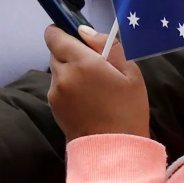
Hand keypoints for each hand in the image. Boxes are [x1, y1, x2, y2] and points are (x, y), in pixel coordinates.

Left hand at [46, 25, 149, 140]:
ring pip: (57, 69)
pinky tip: (88, 100)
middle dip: (71, 52)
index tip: (76, 36)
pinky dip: (68, 87)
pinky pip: (58, 87)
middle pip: (56, 51)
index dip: (62, 31)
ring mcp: (54, 92)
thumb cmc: (128, 111)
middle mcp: (62, 74)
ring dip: (70, 70)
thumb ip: (106, 45)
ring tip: (94, 86)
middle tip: (95, 65)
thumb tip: (84, 31)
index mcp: (80, 62)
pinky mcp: (53, 107)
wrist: (113, 152)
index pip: (54, 35)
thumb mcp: (130, 73)